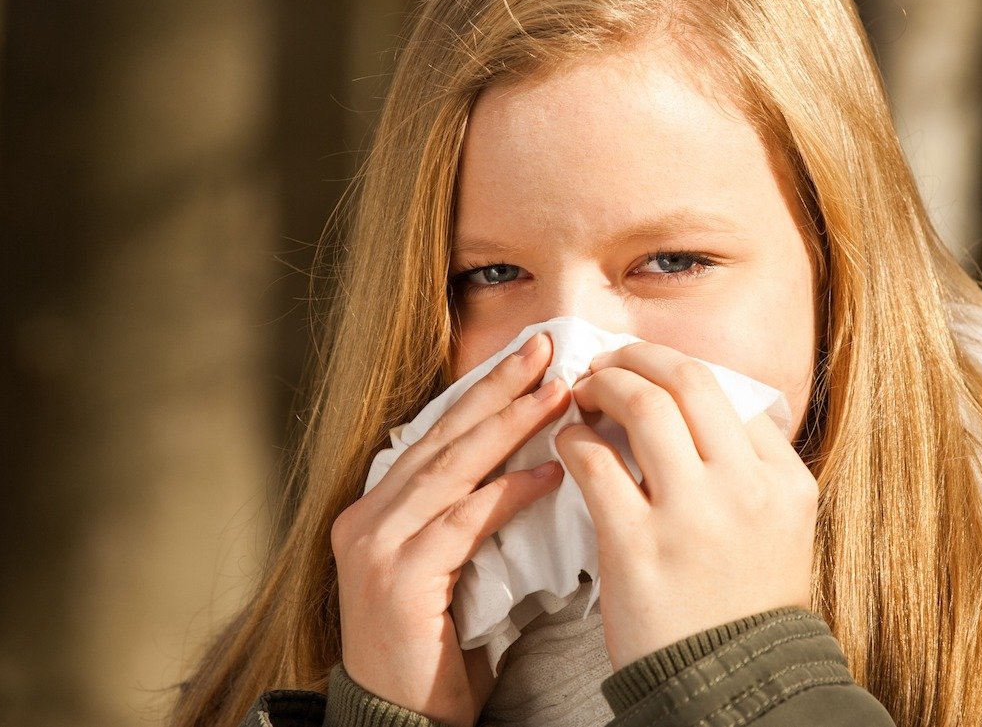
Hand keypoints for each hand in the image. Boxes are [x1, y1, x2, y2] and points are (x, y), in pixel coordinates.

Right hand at [330, 332, 569, 726]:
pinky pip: (463, 522)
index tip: (530, 358)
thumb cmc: (436, 647)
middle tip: (546, 348)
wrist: (401, 721)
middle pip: (444, 438)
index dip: (483, 393)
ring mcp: (376, 547)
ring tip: (558, 393)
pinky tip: (550, 472)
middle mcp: (367, 518)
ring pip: (453, 469)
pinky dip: (508, 494)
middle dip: (498, 389)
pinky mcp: (397, 579)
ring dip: (509, 426)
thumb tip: (537, 462)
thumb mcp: (451, 568)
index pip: (437, 437)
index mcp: (378, 509)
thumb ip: (472, 516)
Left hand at [554, 341, 817, 669]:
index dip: (679, 369)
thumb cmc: (743, 607)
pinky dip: (575, 436)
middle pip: (688, 380)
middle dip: (640, 356)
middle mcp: (746, 488)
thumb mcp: (777, 531)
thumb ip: (749, 469)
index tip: (650, 372)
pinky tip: (568, 440)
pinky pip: (595, 461)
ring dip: (605, 385)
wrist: (727, 689)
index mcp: (785, 482)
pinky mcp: (637, 544)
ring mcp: (692, 515)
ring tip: (585, 392)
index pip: (731, 393)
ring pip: (643, 405)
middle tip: (609, 362)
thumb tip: (690, 408)